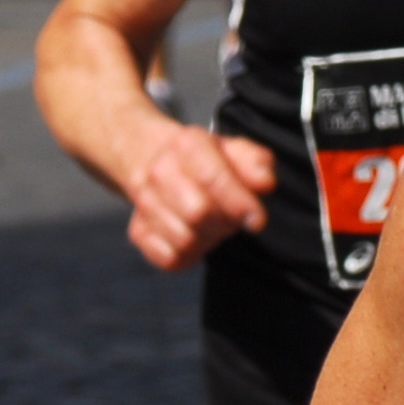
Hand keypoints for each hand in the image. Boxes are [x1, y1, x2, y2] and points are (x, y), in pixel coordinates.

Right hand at [119, 120, 276, 266]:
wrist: (155, 159)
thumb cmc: (204, 160)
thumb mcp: (235, 150)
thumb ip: (256, 163)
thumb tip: (265, 183)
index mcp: (187, 145)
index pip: (212, 179)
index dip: (239, 204)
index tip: (256, 219)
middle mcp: (160, 172)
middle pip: (198, 214)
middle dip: (223, 222)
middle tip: (231, 217)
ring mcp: (144, 202)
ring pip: (184, 240)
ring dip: (208, 240)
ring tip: (212, 225)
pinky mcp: (138, 231)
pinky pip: (169, 259)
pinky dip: (189, 256)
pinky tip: (195, 237)